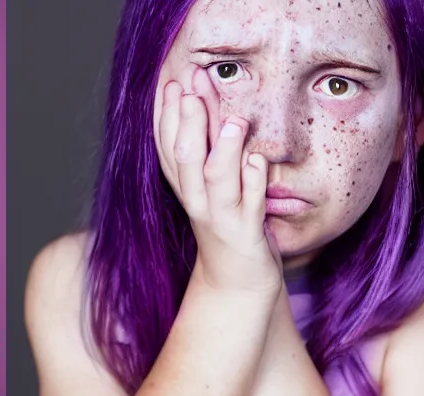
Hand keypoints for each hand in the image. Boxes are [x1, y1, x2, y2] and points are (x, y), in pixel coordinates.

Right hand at [154, 63, 280, 298]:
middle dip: (186, 122)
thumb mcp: (213, 187)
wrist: (236, 285)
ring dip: (222, 151)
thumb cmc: (228, 228)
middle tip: (191, 86)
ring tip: (232, 121)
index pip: (166, 147)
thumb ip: (211, 152)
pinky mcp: (245, 234)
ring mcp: (220, 218)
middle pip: (184, 159)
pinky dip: (254, 183)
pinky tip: (258, 161)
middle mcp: (197, 201)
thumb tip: (212, 108)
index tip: (170, 83)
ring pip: (215, 181)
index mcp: (185, 187)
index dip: (165, 116)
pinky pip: (250, 206)